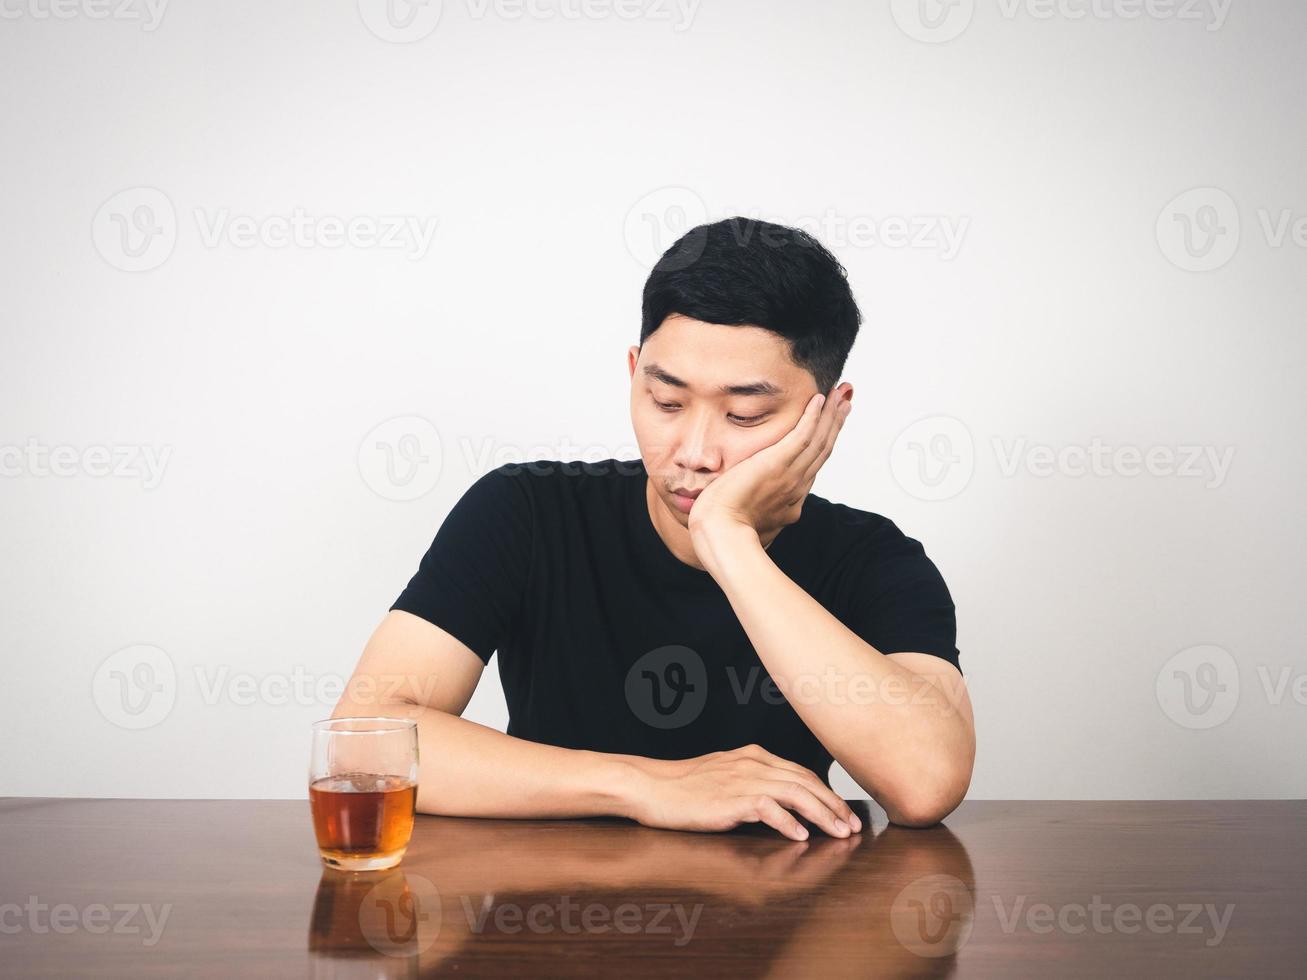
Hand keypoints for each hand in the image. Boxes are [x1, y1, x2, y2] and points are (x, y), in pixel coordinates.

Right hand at [626, 744, 862, 841]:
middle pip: (806, 781)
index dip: (826, 791)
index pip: (801, 772)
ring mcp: (743, 779)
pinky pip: (768, 808)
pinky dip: (788, 822)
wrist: (650, 786)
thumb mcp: (724, 775)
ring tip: (839, 833)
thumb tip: (778, 804)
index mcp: (754, 756)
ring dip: (822, 814)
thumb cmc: (683, 787)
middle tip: (852, 825)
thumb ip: (752, 782)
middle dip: (834, 804)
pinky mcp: (731, 798)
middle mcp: (753, 763)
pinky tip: (800, 836)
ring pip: (796, 793)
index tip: (842, 811)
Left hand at [688, 383, 852, 542]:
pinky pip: (803, 436)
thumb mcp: (749, 524)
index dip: (823, 444)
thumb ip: (755, 514)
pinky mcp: (778, 464)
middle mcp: (797, 487)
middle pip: (822, 450)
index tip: (830, 429)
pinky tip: (820, 399)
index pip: (811, 466)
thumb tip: (751, 510)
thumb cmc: (725, 532)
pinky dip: (813, 417)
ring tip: (841, 393)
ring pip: (818, 440)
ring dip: (831, 414)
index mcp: (790, 501)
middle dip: (835, 423)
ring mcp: (790, 475)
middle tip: (846, 401)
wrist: (722, 534)